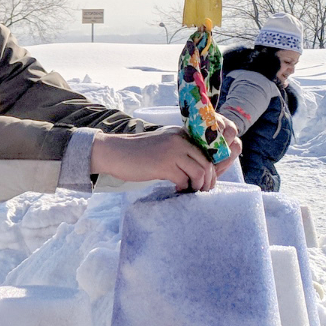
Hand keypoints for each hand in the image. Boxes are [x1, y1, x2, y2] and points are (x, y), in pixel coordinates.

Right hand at [91, 130, 220, 191]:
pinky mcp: (164, 165)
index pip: (206, 152)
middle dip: (208, 180)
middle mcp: (180, 141)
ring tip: (191, 191)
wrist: (115, 152)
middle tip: (203, 190)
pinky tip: (177, 189)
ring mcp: (173, 153)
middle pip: (206, 163)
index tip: (207, 180)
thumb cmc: (137, 152)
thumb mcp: (163, 145)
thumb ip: (178, 152)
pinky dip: (183, 188)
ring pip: (199, 172)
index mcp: (181, 135)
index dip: (210, 169)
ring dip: (198, 186)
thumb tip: (196, 170)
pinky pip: (184, 180)